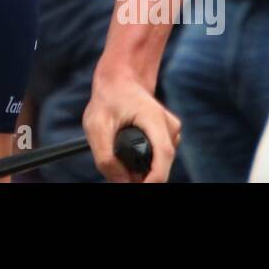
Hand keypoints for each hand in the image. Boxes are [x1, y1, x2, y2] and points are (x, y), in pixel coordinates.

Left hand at [84, 66, 179, 182]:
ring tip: (118, 145)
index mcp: (153, 117)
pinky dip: (142, 160)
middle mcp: (169, 126)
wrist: (120, 82)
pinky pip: (157, 159)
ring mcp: (172, 132)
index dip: (154, 179)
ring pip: (158, 164)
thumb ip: (105, 157)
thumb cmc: (107, 100)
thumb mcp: (96, 125)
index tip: (138, 186)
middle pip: (160, 164)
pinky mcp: (170, 138)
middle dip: (141, 175)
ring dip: (139, 167)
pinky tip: (128, 145)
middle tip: (116, 167)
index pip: (163, 155)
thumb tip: (120, 182)